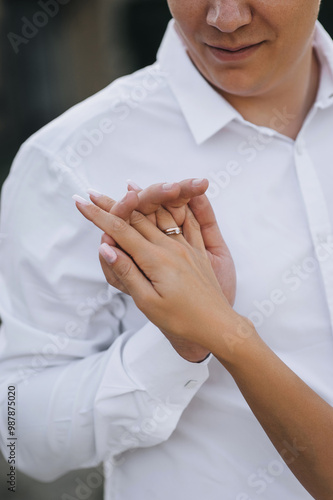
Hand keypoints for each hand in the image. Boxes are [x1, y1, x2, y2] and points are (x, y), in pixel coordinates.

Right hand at [74, 195, 239, 361]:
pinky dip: (174, 207)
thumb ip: (127, 272)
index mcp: (156, 260)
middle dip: (111, 205)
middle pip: (135, 219)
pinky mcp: (198, 251)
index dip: (98, 216)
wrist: (218, 327)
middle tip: (92, 193)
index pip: (120, 232)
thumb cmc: (182, 321)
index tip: (80, 203)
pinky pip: (186, 222)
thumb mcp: (148, 303)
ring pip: (159, 216)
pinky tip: (170, 196)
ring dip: (139, 202)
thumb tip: (106, 247)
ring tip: (124, 189)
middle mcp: (171, 247)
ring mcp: (186, 247)